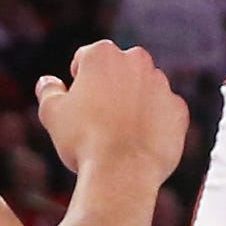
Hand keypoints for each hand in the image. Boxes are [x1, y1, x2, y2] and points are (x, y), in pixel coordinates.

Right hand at [34, 40, 188, 181]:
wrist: (122, 171)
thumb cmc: (83, 140)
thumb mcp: (52, 114)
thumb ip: (48, 91)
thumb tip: (47, 81)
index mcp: (103, 54)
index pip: (86, 59)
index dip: (78, 81)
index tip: (78, 103)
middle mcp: (136, 61)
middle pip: (118, 70)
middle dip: (109, 88)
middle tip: (97, 118)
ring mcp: (161, 84)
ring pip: (143, 90)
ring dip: (132, 104)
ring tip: (118, 134)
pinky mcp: (178, 108)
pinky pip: (163, 112)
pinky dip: (154, 123)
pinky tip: (139, 142)